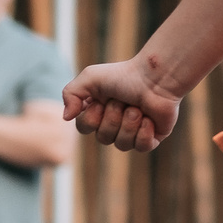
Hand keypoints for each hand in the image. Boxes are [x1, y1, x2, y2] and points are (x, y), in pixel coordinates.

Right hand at [62, 56, 181, 152]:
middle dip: (113, 118)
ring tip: (137, 108)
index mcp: (98, 112)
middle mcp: (114, 125)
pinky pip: (142, 147)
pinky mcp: (152, 138)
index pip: (84, 128)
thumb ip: (70, 93)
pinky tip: (148, 118)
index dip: (91, 117)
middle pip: (103, 138)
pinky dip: (144, 132)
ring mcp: (133, 133)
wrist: (156, 77)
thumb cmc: (124, 75)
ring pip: (122, 145)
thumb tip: (66, 118)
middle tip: (123, 101)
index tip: (101, 100)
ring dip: (129, 123)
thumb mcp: (90, 77)